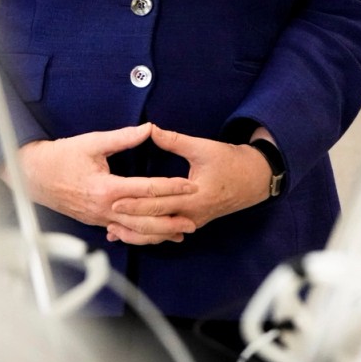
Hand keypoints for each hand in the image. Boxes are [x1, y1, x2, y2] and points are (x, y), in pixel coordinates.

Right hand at [17, 123, 197, 244]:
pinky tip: (154, 236)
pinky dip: (140, 235)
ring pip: (134, 231)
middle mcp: (104, 208)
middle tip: (193, 220)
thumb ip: (123, 137)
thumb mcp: (92, 142)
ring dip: (159, 233)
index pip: (147, 189)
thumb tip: (148, 128)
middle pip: (144, 219)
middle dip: (171, 220)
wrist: (32, 176)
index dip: (171, 187)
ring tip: (180, 232)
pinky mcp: (95, 221)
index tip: (190, 185)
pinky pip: (122, 232)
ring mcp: (99, 218)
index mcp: (106, 188)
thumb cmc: (60, 157)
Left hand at [107, 127, 271, 240]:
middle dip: (131, 220)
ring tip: (114, 231)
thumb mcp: (203, 147)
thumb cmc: (230, 161)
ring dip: (138, 232)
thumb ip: (174, 140)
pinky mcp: (192, 222)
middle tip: (106, 216)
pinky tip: (133, 232)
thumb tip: (150, 129)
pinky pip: (168, 231)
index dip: (136, 201)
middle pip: (156, 221)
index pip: (160, 202)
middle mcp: (192, 214)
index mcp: (195, 197)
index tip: (115, 199)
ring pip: (161, 232)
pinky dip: (150, 232)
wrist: (253, 179)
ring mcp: (192, 221)